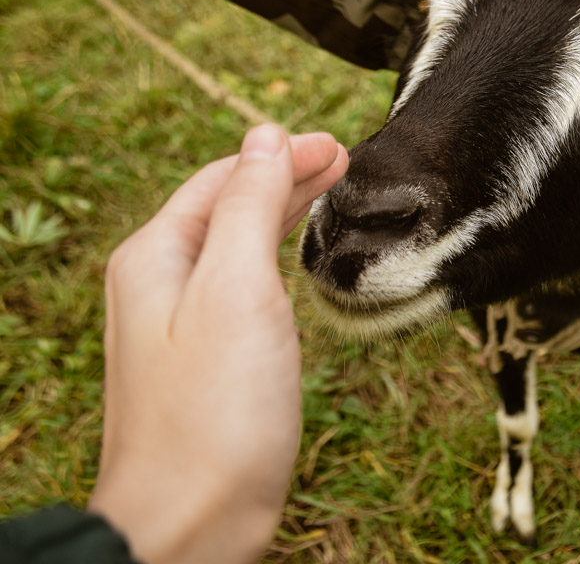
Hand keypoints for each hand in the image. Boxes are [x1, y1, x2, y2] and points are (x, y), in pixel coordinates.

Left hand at [88, 125, 347, 563]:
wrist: (190, 520)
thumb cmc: (214, 409)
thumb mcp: (236, 286)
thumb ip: (248, 205)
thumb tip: (262, 137)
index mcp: (157, 256)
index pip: (223, 177)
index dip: (280, 154)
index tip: (338, 146)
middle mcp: (159, 284)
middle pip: (226, 207)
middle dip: (284, 179)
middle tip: (344, 164)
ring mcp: (181, 326)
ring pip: (235, 247)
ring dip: (281, 216)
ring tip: (330, 199)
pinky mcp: (207, 363)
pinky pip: (242, 288)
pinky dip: (275, 261)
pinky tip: (297, 269)